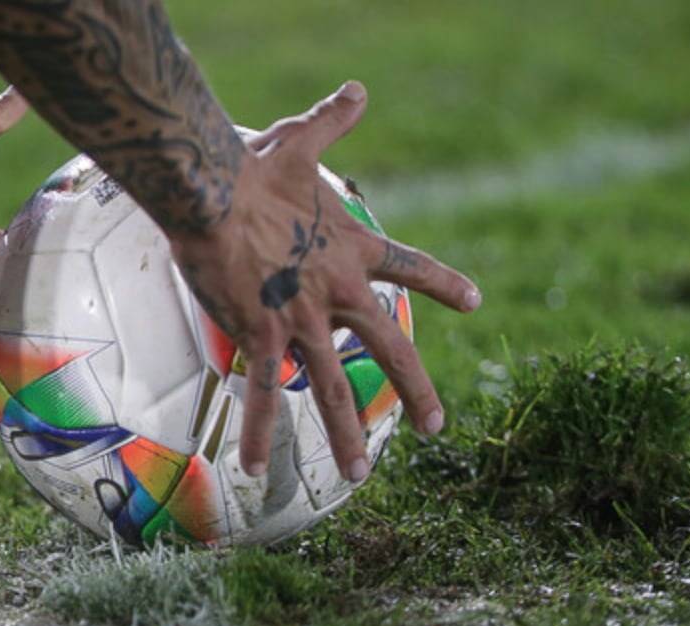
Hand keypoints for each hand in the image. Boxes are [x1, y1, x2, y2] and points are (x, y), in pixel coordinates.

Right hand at [171, 81, 481, 481]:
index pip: (413, 269)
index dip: (444, 285)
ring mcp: (304, 321)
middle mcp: (340, 294)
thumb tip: (358, 87)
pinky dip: (257, 429)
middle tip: (441, 426)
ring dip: (346, 435)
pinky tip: (252, 467)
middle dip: (418, 391)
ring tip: (363, 475)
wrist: (215, 191)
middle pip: (391, 351)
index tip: (475, 301)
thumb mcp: (303, 140)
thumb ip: (334, 116)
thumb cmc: (256, 166)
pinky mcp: (262, 335)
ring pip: (332, 388)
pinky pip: (262, 391)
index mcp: (355, 252)